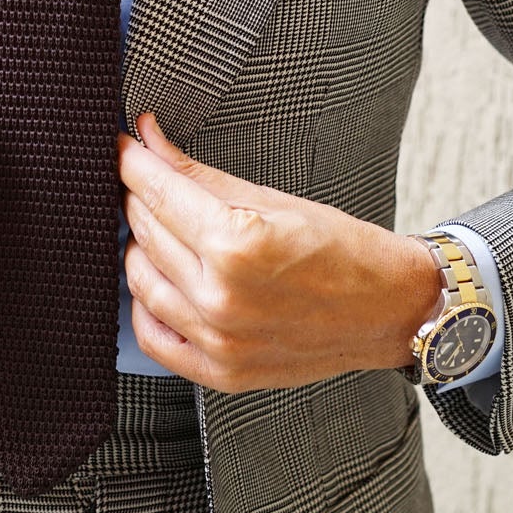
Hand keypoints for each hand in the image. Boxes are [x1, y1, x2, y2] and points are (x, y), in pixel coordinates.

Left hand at [117, 111, 441, 391]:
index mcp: (236, 244)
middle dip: (139, 198)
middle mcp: (221, 297)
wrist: (389, 310)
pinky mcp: (221, 371)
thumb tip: (148, 140)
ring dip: (140, 247)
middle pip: (146, 232)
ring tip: (157, 227)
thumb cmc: (342, 250)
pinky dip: (146, 304)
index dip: (132, 162)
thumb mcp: (270, 198)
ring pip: (142, 281)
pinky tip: (159, 280)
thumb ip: (198, 173)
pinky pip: (154, 336)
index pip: (157, 192)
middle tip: (145, 180)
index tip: (123, 147)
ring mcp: (219, 340)